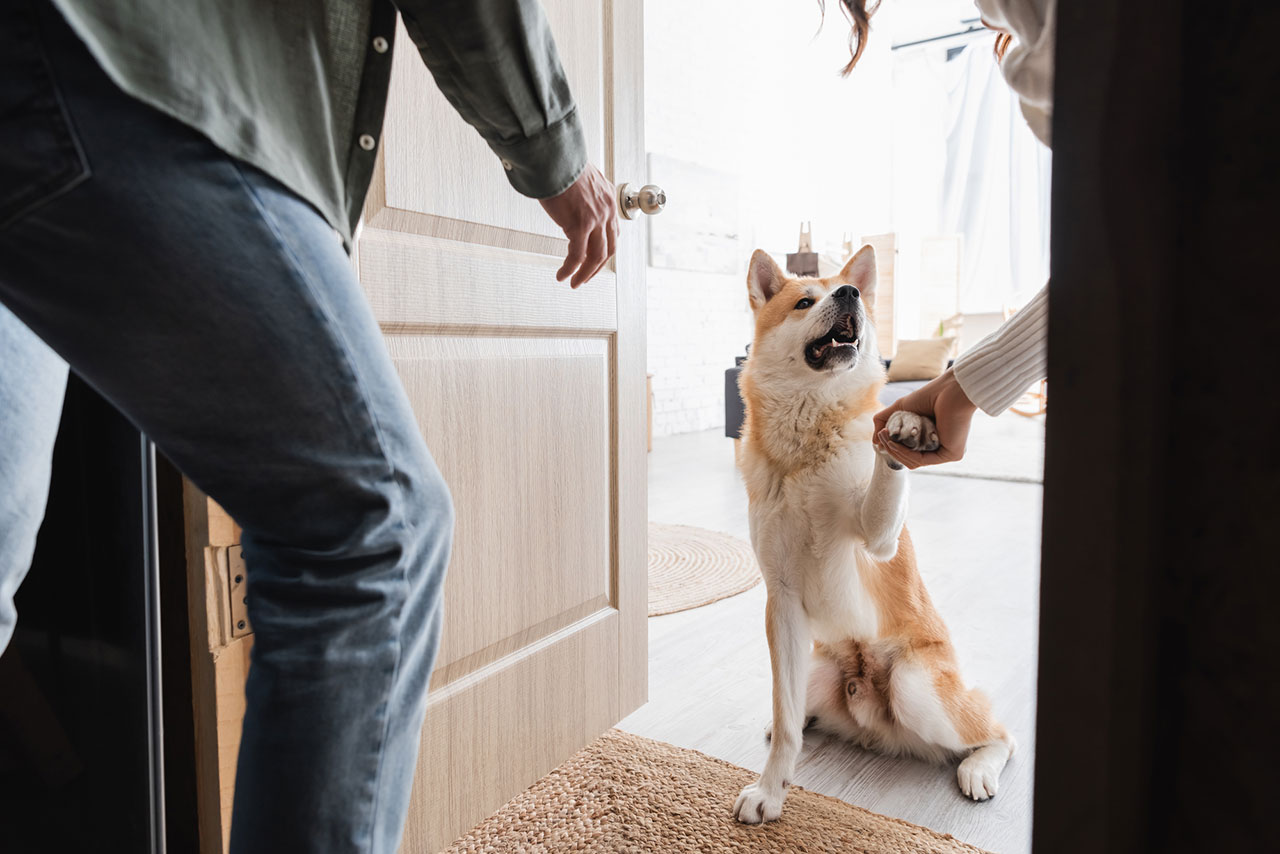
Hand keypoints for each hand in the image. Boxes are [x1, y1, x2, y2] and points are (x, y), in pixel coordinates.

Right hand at [539, 163, 618, 287]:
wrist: (554, 157)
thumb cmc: (560, 164)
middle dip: (597, 267)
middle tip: (585, 277)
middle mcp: (606, 210)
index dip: (605, 250)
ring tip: (574, 282)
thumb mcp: (580, 179)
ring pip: (595, 256)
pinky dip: (569, 269)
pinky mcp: (580, 225)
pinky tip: (562, 275)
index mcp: (608, 198)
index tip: (596, 260)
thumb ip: (583, 194)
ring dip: (585, 273)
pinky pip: (576, 256)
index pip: (613, 232)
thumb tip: (572, 202)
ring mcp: (595, 219)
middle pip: (608, 248)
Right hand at [872, 368, 976, 468]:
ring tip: (886, 435)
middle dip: (891, 448)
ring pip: (913, 462)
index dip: (893, 446)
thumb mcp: (901, 409)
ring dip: (895, 450)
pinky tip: (895, 442)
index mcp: (931, 440)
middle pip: (909, 459)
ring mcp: (947, 452)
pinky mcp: (952, 454)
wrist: (949, 389)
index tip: (881, 434)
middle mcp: (940, 448)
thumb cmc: (930, 395)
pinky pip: (922, 460)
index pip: (909, 452)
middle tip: (882, 434)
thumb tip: (875, 444)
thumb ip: (885, 422)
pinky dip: (905, 452)